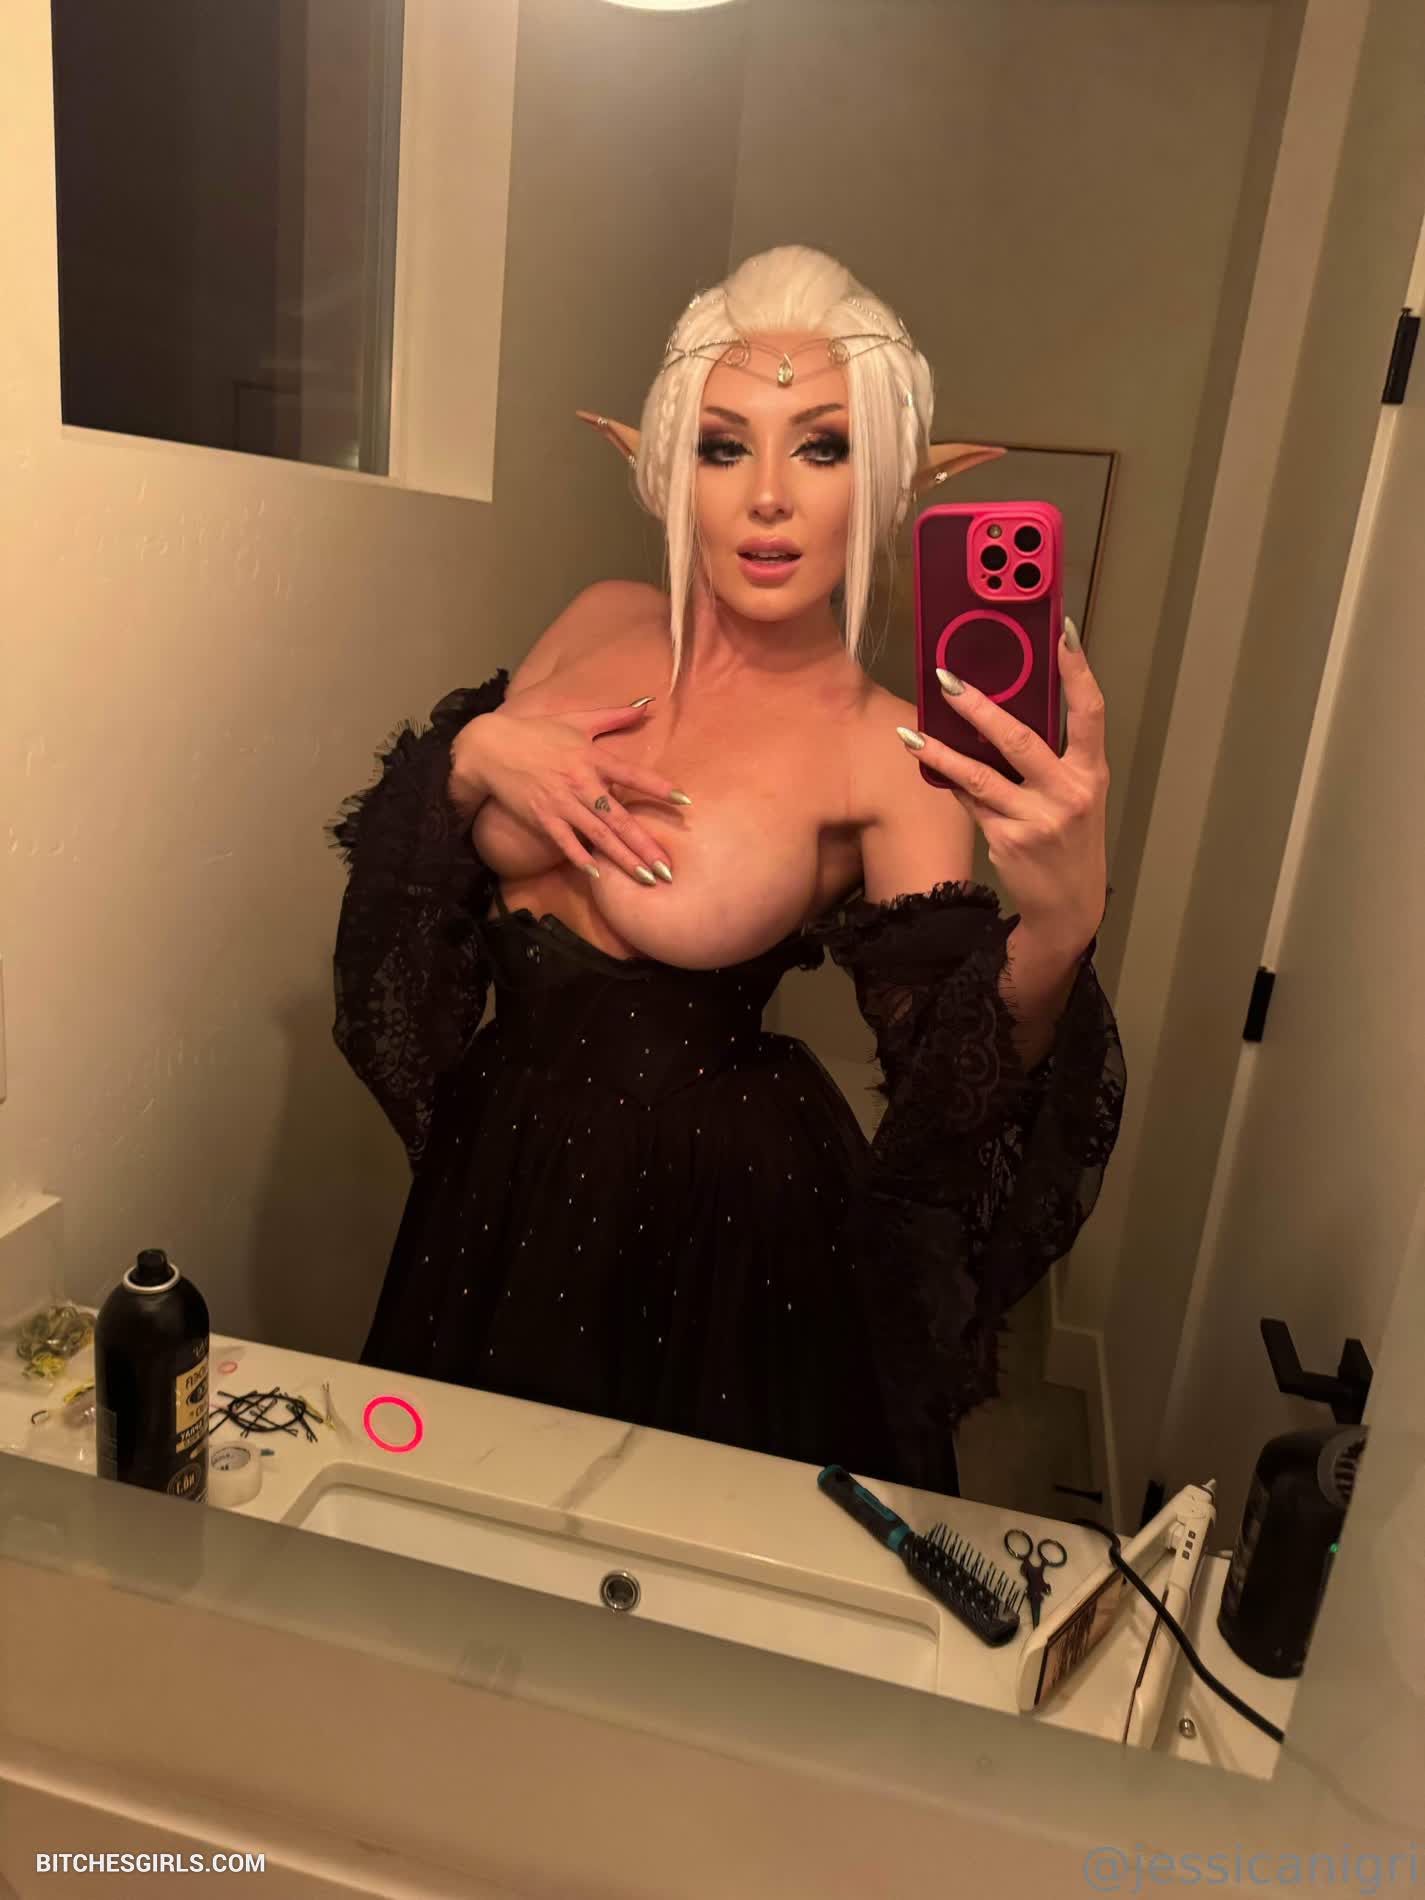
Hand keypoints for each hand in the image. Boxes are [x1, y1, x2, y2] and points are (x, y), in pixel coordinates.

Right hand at [451, 699, 690, 884]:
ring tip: (646, 878)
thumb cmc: (537, 732)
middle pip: (620, 818)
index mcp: (593, 758)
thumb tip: (647, 703)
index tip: (684, 801)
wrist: (491, 747)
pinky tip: (598, 874)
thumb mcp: (578, 719)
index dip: (658, 787)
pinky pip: (565, 842)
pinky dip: (580, 858)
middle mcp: (581, 783)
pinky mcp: (542, 817)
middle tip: (668, 868)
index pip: (633, 774)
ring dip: (623, 858)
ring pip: (598, 835)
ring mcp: (561, 803)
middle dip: (645, 844)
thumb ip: (615, 715)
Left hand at [897, 617, 1108, 946]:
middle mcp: (1069, 794)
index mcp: (1091, 774)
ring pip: (980, 776)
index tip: (1061, 633)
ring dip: (941, 751)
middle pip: (1020, 740)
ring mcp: (1036, 819)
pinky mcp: (1007, 840)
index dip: (1078, 671)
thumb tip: (999, 715)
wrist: (1068, 907)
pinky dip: (949, 781)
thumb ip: (1050, 760)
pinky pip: (970, 802)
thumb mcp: (1075, 796)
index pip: (1091, 712)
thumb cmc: (1069, 840)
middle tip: (948, 679)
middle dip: (980, 707)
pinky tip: (924, 761)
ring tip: (912, 731)